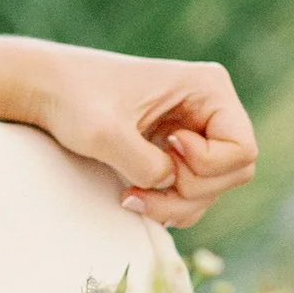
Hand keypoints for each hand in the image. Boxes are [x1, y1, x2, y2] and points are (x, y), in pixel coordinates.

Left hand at [36, 47, 257, 227]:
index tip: (166, 149)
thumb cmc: (76, 99)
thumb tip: (170, 183)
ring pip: (214, 189)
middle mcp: (211, 109)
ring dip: (176, 203)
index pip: (242, 149)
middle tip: (142, 185)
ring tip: (131, 195)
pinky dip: (168, 205)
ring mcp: (198, 132)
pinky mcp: (179, 153)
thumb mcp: (104, 133)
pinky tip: (134, 195)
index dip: (206, 164)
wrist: (51, 91)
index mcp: (208, 87)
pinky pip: (193, 194)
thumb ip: (145, 163)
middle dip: (190, 190)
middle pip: (234, 173)